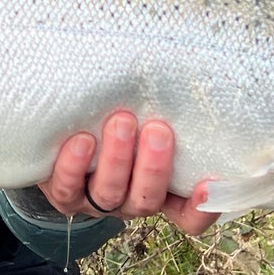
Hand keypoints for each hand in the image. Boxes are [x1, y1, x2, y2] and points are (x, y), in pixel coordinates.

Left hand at [39, 111, 215, 237]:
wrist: (63, 129)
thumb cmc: (118, 115)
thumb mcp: (146, 115)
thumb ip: (165, 106)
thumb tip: (189, 62)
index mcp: (159, 189)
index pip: (188, 212)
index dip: (203, 206)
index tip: (210, 181)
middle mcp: (130, 199)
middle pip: (148, 199)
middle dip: (154, 167)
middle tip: (158, 130)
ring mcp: (96, 201)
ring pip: (110, 194)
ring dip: (117, 160)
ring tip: (121, 122)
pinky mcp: (63, 194)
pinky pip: (67, 188)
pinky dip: (74, 166)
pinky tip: (82, 140)